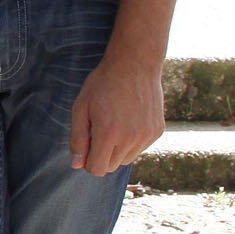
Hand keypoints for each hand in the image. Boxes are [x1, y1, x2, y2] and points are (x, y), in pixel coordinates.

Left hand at [68, 52, 165, 175]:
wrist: (135, 64)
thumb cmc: (103, 84)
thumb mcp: (81, 108)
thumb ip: (78, 138)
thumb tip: (77, 165)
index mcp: (108, 134)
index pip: (97, 169)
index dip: (88, 161)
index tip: (87, 145)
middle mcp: (130, 139)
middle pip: (111, 167)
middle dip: (101, 155)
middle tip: (99, 130)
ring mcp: (146, 136)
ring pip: (126, 159)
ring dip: (117, 149)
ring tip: (114, 123)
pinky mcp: (157, 131)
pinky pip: (140, 148)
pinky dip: (132, 141)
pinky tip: (129, 119)